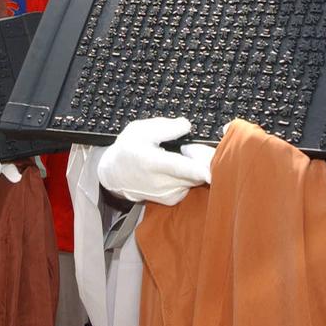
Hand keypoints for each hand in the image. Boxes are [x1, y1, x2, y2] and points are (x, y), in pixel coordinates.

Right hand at [97, 117, 213, 205]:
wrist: (115, 174)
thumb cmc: (128, 149)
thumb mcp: (141, 130)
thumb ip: (165, 127)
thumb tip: (186, 126)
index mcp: (153, 163)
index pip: (181, 168)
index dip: (199, 168)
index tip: (211, 169)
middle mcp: (162, 182)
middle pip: (196, 172)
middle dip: (200, 157)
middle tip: (187, 146)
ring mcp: (168, 194)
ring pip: (196, 178)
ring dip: (195, 166)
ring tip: (179, 155)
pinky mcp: (173, 200)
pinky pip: (191, 185)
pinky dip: (190, 175)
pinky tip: (177, 167)